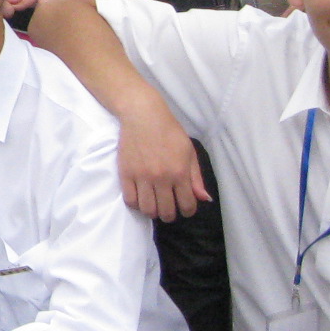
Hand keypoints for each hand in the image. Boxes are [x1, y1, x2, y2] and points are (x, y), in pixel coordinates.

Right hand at [118, 98, 208, 221]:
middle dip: (170, 215)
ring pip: (147, 209)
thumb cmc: (169, 132)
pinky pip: (130, 200)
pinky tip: (140, 197)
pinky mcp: (126, 173)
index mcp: (180, 173)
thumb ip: (196, 178)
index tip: (185, 208)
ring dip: (152, 212)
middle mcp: (161, 178)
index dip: (188, 211)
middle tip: (168, 209)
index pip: (187, 205)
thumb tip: (203, 199)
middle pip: (166, 211)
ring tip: (154, 205)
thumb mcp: (189, 152)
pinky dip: (136, 204)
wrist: (143, 115)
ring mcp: (142, 177)